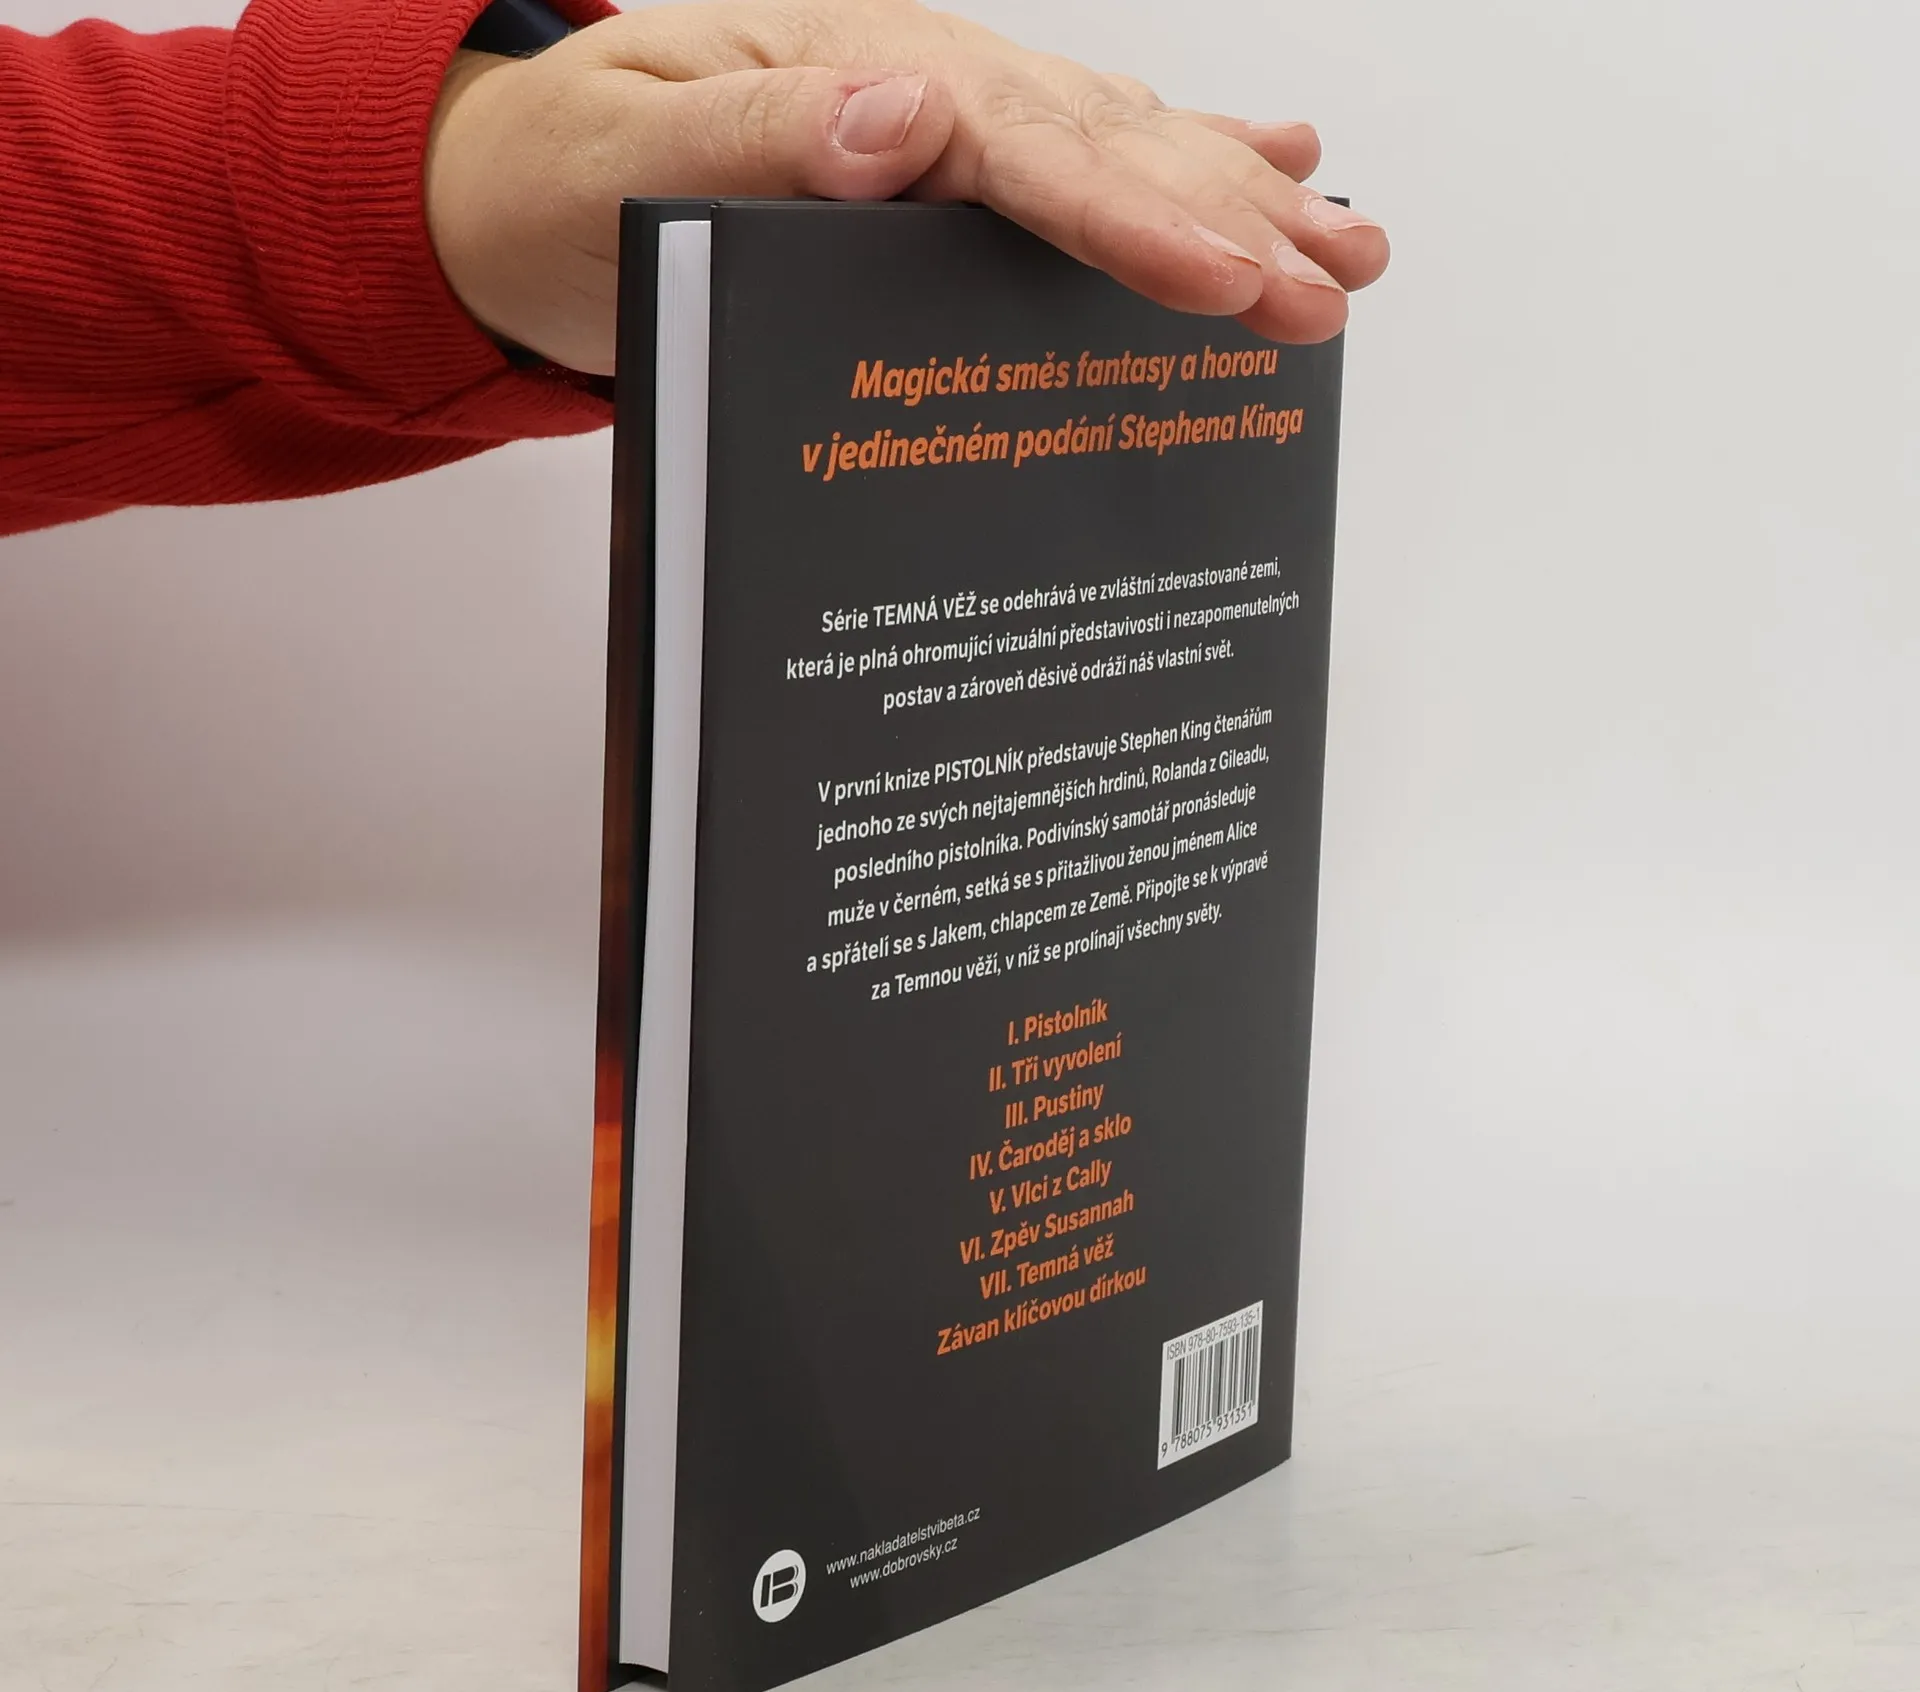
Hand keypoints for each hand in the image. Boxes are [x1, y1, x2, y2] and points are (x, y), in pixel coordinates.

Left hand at [425, 0, 1388, 374]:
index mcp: (848, 79)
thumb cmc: (551, 184)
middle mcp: (913, 86)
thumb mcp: (617, 164)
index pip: (1019, 149)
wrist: (511, 182)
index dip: (1132, 217)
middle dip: (1226, 221)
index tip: (1228, 277)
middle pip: (1099, 144)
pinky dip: (1176, 169)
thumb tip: (902, 121)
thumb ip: (751, 147)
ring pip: (1113, 145)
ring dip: (1238, 195)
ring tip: (1349, 244)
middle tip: (1332, 288)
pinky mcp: (937, 168)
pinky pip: (1076, 161)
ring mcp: (934, 120)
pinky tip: (1264, 165)